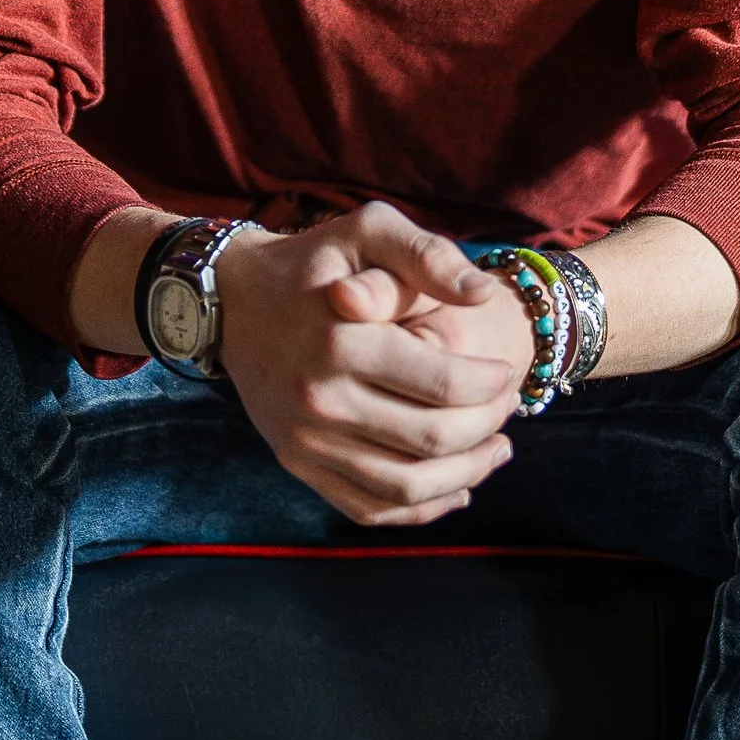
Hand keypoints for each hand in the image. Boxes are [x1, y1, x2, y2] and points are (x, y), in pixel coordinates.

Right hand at [218, 200, 533, 528]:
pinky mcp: (297, 463)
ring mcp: (306, 439)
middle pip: (431, 439)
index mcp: (344, 340)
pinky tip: (457, 488)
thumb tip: (483, 295)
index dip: (492, 386)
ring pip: (406, 486)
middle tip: (508, 406)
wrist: (230, 300)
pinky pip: (369, 508)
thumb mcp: (368, 230)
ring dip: (467, 475)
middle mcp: (321, 398)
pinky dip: (421, 509)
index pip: (443, 385)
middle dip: (488, 427)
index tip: (507, 373)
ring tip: (497, 450)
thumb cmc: (313, 262)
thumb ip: (429, 256)